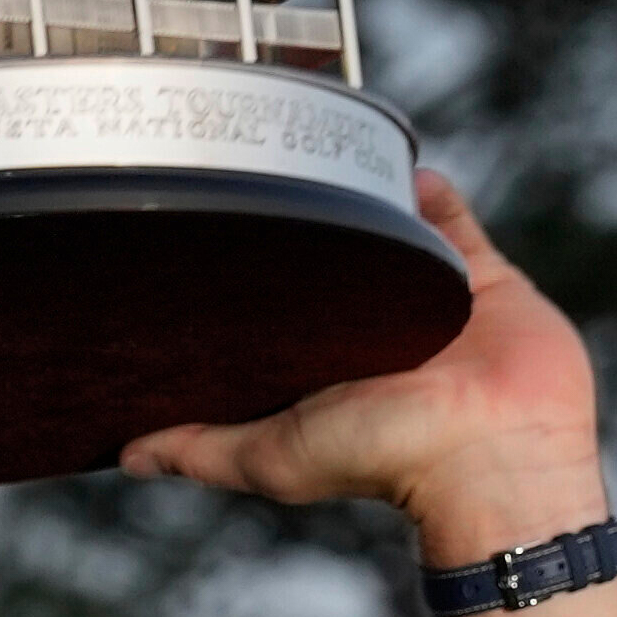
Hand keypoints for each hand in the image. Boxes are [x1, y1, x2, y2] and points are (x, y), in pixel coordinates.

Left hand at [121, 157, 611, 559]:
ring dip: (366, 199)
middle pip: (331, 262)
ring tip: (328, 156)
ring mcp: (427, 299)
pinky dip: (429, 192)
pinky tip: (401, 165)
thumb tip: (123, 453)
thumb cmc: (387, 460)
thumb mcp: (273, 456)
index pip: (274, 309)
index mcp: (326, 364)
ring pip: (390, 234)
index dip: (245, 275)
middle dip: (303, 226)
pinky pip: (452, 220)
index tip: (205, 232)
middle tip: (262, 172)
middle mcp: (374, 330)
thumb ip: (201, 450)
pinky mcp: (479, 277)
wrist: (493, 452)